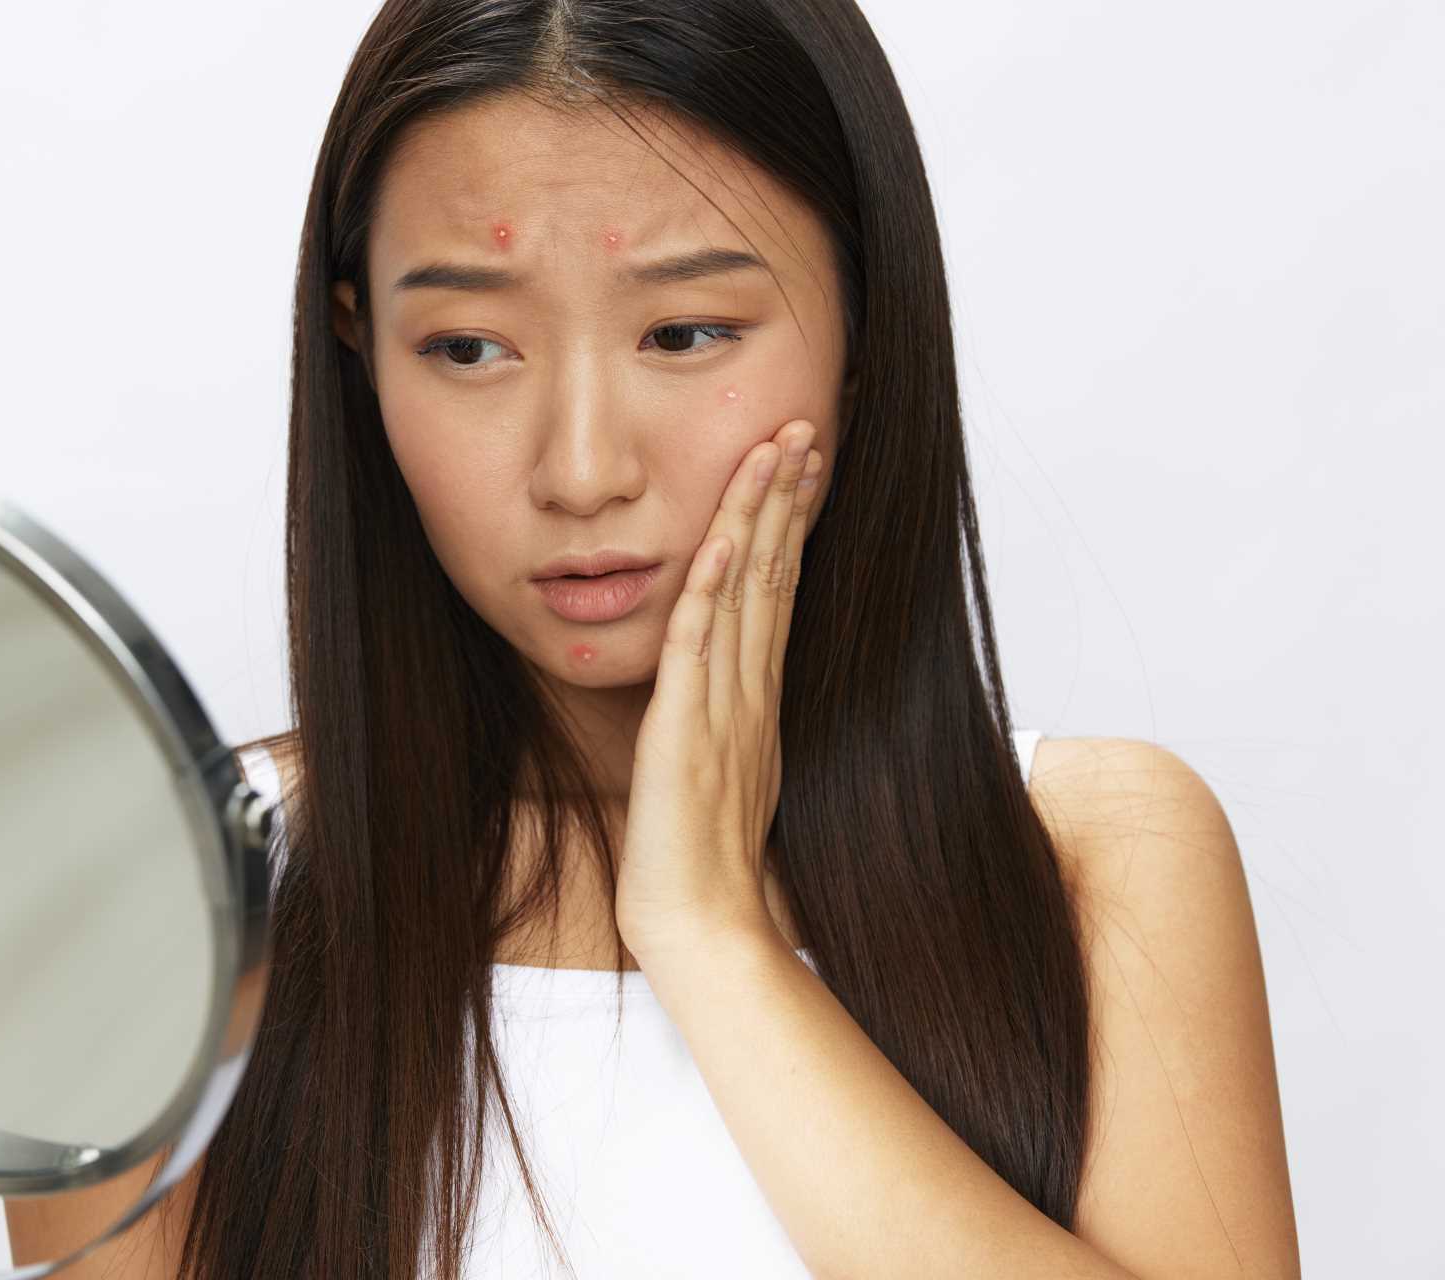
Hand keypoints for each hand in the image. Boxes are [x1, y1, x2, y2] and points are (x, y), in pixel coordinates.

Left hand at [615, 416, 825, 959]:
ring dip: (758, 516)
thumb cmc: (703, 859)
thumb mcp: (719, 769)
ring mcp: (724, 706)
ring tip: (773, 449)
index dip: (789, 523)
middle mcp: (749, 690)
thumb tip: (719, 685)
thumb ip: (723, 719)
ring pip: (746, 591)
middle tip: (802, 428)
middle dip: (787, 496)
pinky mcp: (685, 730)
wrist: (700, 921)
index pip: (779, 589)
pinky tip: (721, 539)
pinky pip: (700, 648)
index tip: (800, 466)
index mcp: (757, 697)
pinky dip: (711, 589)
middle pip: (774, 573)